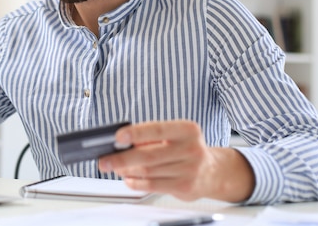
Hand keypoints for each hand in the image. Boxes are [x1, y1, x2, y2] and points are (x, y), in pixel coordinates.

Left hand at [97, 120, 253, 201]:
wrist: (212, 171)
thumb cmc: (185, 148)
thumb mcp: (174, 135)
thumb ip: (151, 137)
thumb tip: (121, 144)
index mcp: (188, 130)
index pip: (158, 129)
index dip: (136, 133)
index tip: (117, 137)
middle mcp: (191, 149)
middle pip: (149, 155)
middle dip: (122, 158)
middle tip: (104, 160)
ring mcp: (189, 170)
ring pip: (148, 172)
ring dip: (126, 171)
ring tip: (115, 167)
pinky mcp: (184, 187)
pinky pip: (153, 185)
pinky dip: (136, 182)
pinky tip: (128, 178)